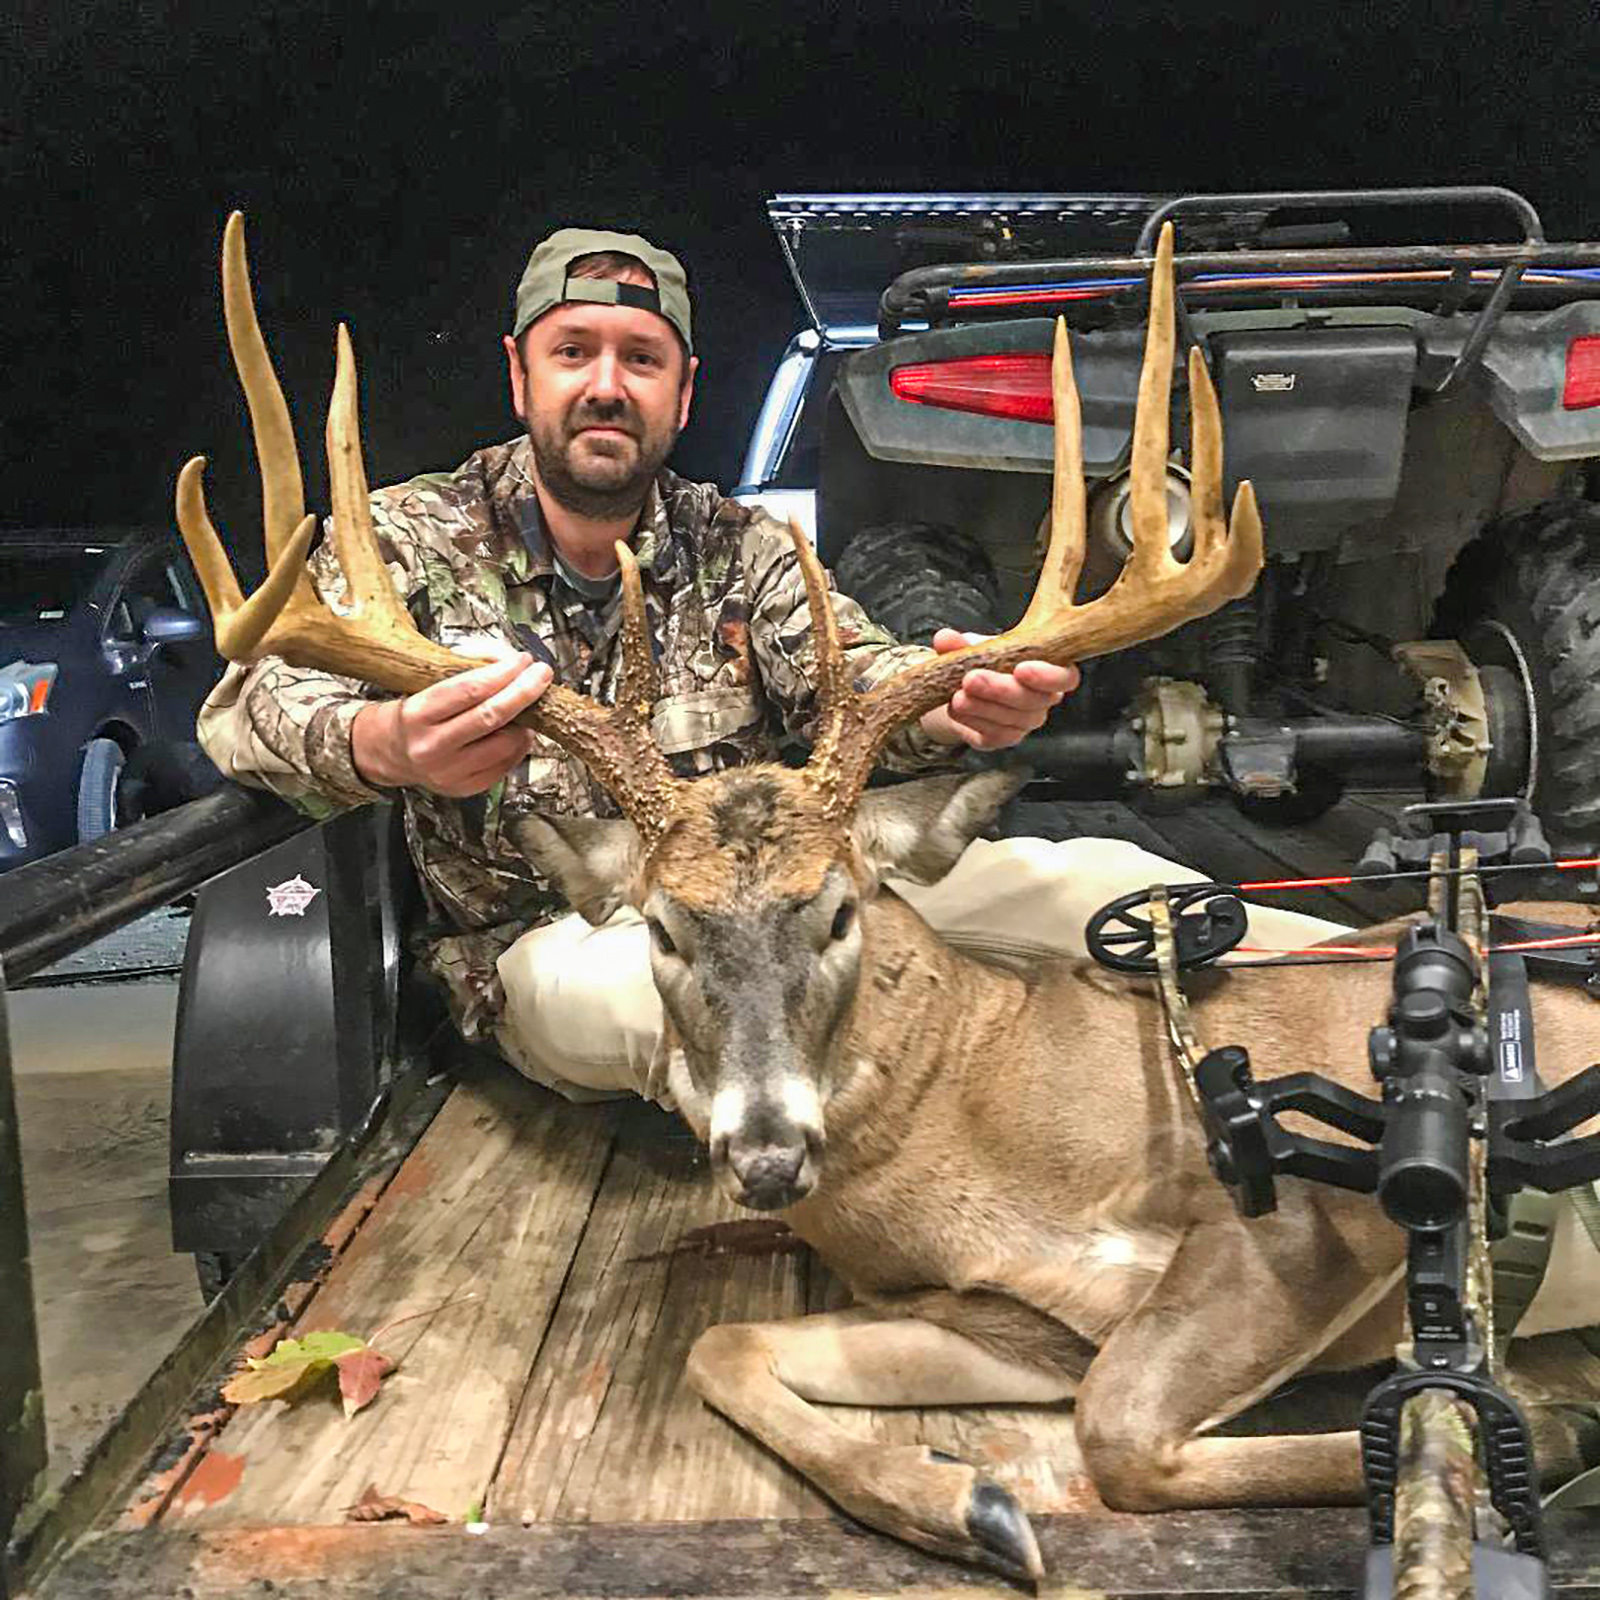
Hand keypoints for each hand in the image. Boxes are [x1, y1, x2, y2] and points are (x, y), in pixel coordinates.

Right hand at [351, 652, 552, 795]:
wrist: (391, 753)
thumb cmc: (414, 713)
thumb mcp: (426, 684)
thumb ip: (465, 671)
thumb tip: (509, 662)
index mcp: (418, 714)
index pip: (469, 690)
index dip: (503, 673)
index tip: (523, 660)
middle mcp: (432, 746)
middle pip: (491, 716)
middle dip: (524, 691)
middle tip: (542, 674)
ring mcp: (450, 772)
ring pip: (505, 743)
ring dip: (526, 720)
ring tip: (528, 704)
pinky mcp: (466, 787)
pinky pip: (506, 763)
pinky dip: (520, 743)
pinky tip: (518, 729)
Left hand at [917, 629, 1079, 750]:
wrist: (965, 688)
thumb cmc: (984, 661)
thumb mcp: (972, 646)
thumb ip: (961, 643)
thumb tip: (945, 639)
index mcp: (1048, 669)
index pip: (1064, 678)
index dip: (1048, 676)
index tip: (1022, 669)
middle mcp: (1042, 699)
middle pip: (1034, 701)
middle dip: (1001, 690)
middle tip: (971, 679)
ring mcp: (1025, 722)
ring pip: (1012, 720)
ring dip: (982, 707)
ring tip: (957, 697)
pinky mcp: (1004, 738)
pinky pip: (994, 735)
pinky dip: (973, 722)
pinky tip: (957, 710)